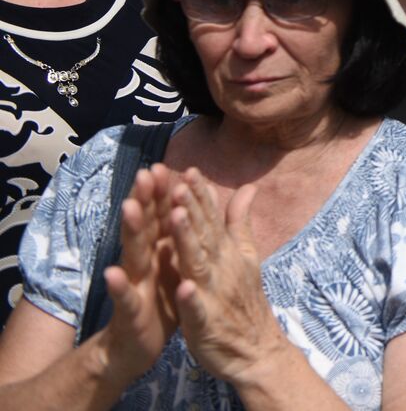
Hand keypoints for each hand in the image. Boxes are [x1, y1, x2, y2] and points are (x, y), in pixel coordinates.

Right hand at [97, 166, 178, 377]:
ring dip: (131, 230)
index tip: (164, 165)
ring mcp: (134, 284)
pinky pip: (124, 297)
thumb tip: (189, 202)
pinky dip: (118, 286)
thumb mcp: (176, 264)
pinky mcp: (130, 310)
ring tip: (129, 206)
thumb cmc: (161, 298)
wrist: (137, 344)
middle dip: (144, 200)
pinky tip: (112, 274)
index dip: (163, 192)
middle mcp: (143, 261)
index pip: (161, 216)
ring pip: (132, 253)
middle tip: (145, 172)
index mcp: (159, 250)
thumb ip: (181, 234)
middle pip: (144, 226)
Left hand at [165, 169, 286, 385]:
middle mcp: (222, 267)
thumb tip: (248, 187)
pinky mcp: (206, 322)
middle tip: (178, 183)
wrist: (257, 349)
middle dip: (191, 208)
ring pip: (198, 263)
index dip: (201, 195)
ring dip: (188, 241)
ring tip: (177, 217)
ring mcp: (214, 294)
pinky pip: (197, 309)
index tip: (189, 169)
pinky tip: (184, 287)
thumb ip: (239, 222)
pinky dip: (192, 299)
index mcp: (227, 252)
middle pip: (203, 234)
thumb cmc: (243, 301)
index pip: (212, 218)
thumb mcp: (245, 256)